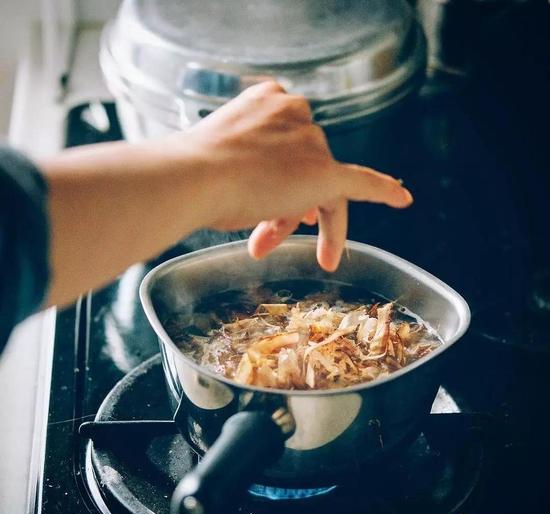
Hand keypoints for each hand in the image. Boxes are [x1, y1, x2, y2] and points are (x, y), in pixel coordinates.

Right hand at [184, 81, 412, 270]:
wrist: (194, 176)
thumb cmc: (192, 171)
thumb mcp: (220, 162)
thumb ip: (245, 167)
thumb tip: (260, 195)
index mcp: (264, 101)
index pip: (279, 144)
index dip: (275, 174)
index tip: (267, 194)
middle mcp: (294, 114)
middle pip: (297, 167)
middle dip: (278, 204)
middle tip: (260, 236)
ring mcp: (310, 142)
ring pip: (310, 187)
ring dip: (286, 217)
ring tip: (263, 245)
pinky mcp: (326, 172)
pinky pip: (362, 183)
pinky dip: (383, 191)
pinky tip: (401, 199)